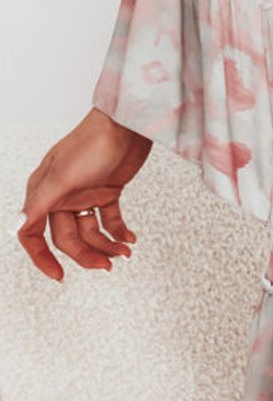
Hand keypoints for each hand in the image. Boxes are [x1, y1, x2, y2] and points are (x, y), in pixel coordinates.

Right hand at [12, 109, 151, 279]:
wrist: (128, 124)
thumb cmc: (92, 143)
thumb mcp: (62, 177)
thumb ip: (38, 204)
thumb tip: (15, 228)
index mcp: (43, 192)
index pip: (33, 233)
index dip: (43, 257)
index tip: (59, 276)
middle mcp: (61, 195)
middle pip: (68, 237)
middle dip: (87, 254)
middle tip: (107, 265)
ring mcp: (85, 193)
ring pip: (90, 231)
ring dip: (106, 244)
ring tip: (124, 252)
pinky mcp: (107, 190)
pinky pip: (110, 219)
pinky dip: (119, 231)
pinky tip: (129, 239)